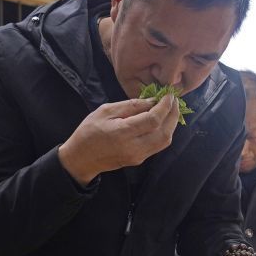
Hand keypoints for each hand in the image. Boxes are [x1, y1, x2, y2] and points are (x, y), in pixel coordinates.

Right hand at [59, 95, 179, 185]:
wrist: (81, 159)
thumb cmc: (89, 131)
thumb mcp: (105, 111)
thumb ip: (130, 106)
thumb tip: (151, 101)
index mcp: (123, 133)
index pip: (153, 120)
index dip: (165, 106)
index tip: (168, 95)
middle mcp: (134, 147)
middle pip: (164, 132)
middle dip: (173, 114)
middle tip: (173, 100)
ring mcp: (138, 156)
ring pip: (165, 141)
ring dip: (171, 124)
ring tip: (170, 109)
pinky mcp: (140, 160)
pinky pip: (158, 145)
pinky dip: (165, 131)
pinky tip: (162, 120)